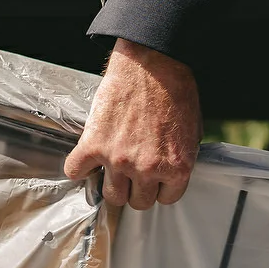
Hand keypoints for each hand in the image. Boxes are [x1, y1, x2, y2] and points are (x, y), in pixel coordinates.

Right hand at [64, 39, 202, 209]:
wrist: (153, 65)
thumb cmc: (176, 92)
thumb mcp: (192, 132)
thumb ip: (179, 159)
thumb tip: (170, 175)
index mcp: (176, 167)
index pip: (166, 199)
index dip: (159, 188)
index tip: (154, 180)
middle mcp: (147, 168)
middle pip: (138, 202)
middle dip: (137, 189)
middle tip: (134, 174)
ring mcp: (118, 159)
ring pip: (111, 195)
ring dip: (112, 183)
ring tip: (113, 168)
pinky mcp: (94, 145)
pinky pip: (76, 172)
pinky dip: (79, 168)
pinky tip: (87, 159)